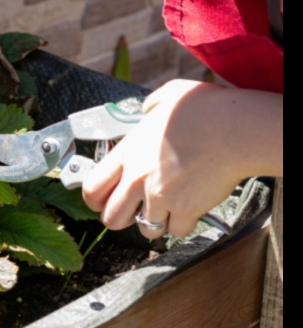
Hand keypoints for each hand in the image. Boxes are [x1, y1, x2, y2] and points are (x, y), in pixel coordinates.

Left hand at [81, 79, 282, 238]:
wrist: (235, 129)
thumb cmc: (206, 110)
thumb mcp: (169, 96)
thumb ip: (151, 106)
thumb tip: (149, 108)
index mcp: (127, 152)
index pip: (92, 189)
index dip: (96, 201)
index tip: (104, 202)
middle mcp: (137, 178)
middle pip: (111, 219)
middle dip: (122, 219)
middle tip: (136, 211)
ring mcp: (159, 196)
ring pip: (146, 230)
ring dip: (156, 223)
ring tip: (168, 209)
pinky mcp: (185, 209)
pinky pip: (177, 231)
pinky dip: (184, 224)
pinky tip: (191, 208)